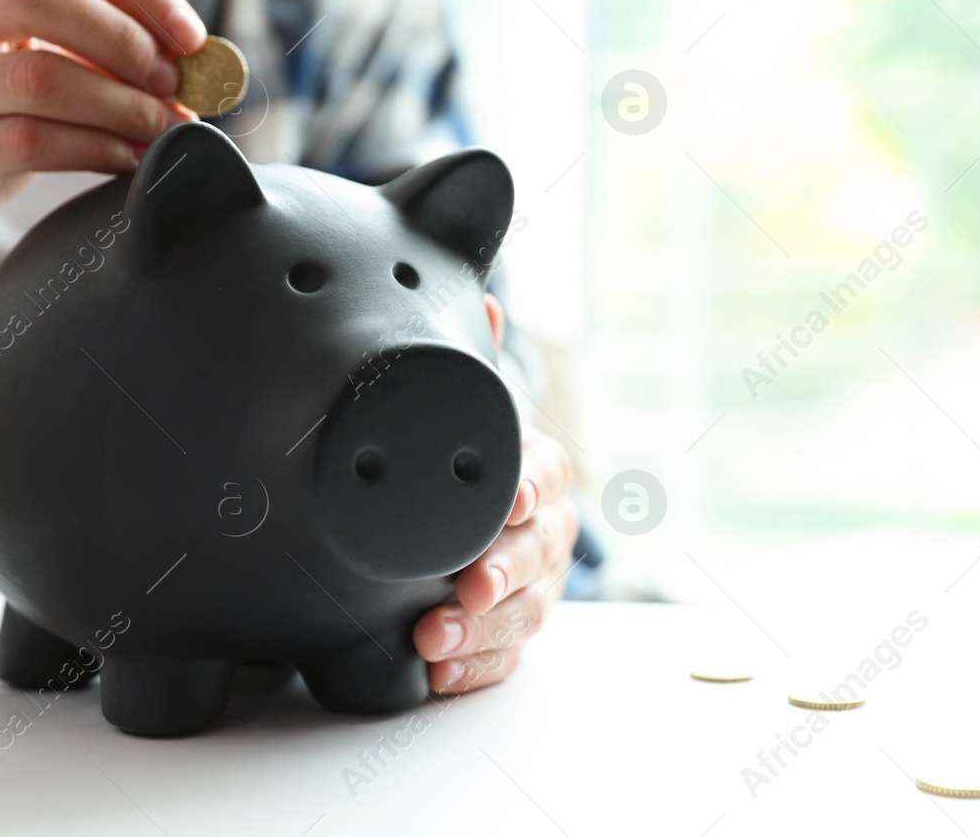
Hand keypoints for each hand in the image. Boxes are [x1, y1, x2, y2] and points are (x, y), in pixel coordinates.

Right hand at [0, 0, 204, 293]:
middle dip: (124, 37)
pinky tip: (126, 162)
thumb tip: (195, 63)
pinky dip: (94, 149)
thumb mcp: (21, 79)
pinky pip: (26, 142)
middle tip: (173, 85)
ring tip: (163, 130)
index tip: (193, 37)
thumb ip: (86, 56)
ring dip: (121, 105)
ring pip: (37, 75)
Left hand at [413, 294, 578, 693]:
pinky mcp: (509, 633)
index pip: (546, 471)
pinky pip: (501, 657)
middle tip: (468, 587)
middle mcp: (543, 527)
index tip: (514, 499)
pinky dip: (472, 668)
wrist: (464, 516)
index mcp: (535, 466)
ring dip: (480, 632)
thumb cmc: (464, 460)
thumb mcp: (467, 412)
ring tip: (433, 643)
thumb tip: (478, 304)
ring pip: (522, 612)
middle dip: (504, 572)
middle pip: (539, 552)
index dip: (532, 485)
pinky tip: (438, 676)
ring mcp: (531, 584)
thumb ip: (472, 364)